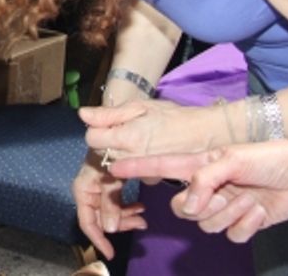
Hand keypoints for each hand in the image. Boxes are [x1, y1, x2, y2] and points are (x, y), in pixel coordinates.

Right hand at [73, 154, 147, 259]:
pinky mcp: (109, 182)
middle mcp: (89, 187)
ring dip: (125, 218)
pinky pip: (116, 202)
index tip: (110, 252)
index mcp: (84, 186)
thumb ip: (109, 201)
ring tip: (143, 217)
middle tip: (140, 224)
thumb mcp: (111, 176)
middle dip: (119, 225)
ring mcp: (99, 185)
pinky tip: (140, 206)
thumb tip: (108, 228)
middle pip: (99, 217)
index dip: (97, 238)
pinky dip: (127, 209)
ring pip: (110, 212)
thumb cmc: (111, 148)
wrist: (120, 128)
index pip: (86, 219)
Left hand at [81, 100, 226, 159]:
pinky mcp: (152, 181)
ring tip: (136, 140)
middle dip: (107, 142)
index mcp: (127, 137)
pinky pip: (132, 172)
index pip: (92, 139)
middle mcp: (132, 158)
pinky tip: (146, 152)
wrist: (205, 135)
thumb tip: (83, 114)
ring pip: (115, 164)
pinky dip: (134, 164)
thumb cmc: (172, 116)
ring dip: (119, 154)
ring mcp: (142, 172)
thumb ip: (109, 114)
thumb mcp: (140, 107)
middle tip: (123, 132)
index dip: (96, 129)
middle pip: (101, 153)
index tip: (107, 124)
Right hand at [109, 140, 287, 242]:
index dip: (137, 167)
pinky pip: (231, 234)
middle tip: (220, 194)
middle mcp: (207, 186)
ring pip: (205, 224)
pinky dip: (245, 224)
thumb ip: (204, 179)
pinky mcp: (241, 223)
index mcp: (199, 163)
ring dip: (229, 212)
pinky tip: (258, 210)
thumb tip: (190, 204)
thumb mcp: (233, 159)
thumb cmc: (271, 157)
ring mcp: (223, 206)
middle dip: (199, 205)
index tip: (114, 167)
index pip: (161, 166)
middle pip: (181, 206)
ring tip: (249, 197)